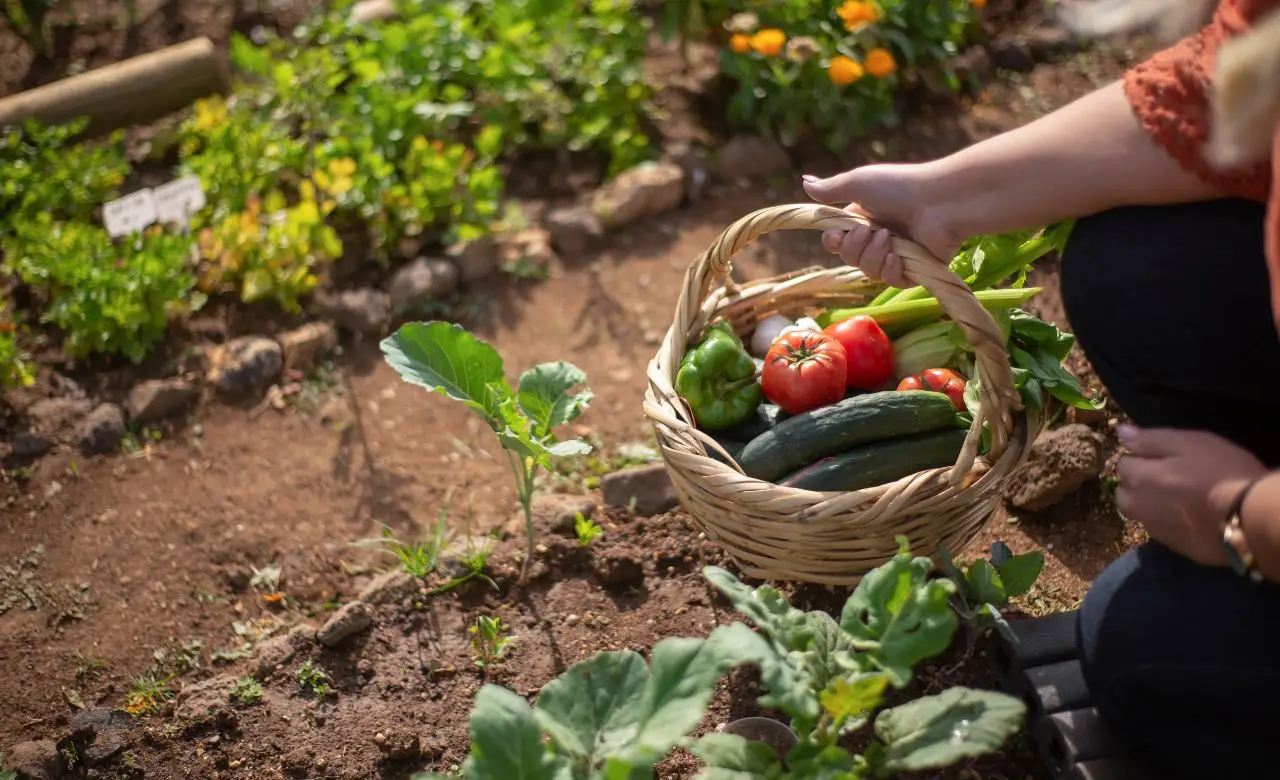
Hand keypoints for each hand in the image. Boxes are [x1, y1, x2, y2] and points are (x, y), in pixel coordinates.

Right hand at [802, 163, 964, 287]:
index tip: (836, 236)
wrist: (940, 201)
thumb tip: (804, 181)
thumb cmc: (900, 187)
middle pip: (849, 258)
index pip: (837, 241)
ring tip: (889, 239)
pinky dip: (890, 270)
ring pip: (868, 271)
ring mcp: (896, 254)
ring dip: (873, 256)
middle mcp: (878, 237)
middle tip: (870, 232)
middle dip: (854, 248)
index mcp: (864, 218)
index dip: (833, 242)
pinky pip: (890, 281)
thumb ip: (830, 189)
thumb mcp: (859, 183)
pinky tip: (898, 258)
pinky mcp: (914, 270)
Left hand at [1116, 425, 1267, 565]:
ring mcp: (1156, 530)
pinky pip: (1162, 530)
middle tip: (1168, 478)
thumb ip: (1150, 439)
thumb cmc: (1220, 472)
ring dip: (1150, 505)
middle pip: (1125, 493)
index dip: (1141, 458)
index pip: (1123, 464)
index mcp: (1139, 478)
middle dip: (1137, 484)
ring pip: (1141, 514)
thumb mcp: (1188, 443)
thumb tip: (1120, 432)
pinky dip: (1169, 522)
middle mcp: (1139, 507)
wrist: (1249, 518)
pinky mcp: (1175, 548)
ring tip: (1178, 498)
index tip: (1163, 457)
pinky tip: (1190, 516)